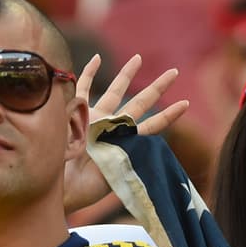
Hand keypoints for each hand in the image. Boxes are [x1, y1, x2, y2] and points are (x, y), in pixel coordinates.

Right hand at [62, 54, 189, 214]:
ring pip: (114, 91)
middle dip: (158, 87)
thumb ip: (123, 155)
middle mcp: (113, 128)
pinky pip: (82, 90)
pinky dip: (88, 74)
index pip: (152, 125)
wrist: (59, 188)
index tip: (185, 103)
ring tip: (138, 57)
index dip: (168, 115)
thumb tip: (133, 137)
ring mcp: (94, 120)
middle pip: (139, 102)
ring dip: (126, 74)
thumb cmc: (84, 189)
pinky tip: (97, 58)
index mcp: (125, 143)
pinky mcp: (74, 116)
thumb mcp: (112, 175)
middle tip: (174, 71)